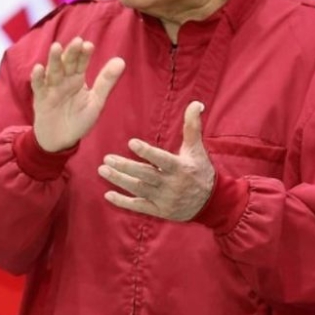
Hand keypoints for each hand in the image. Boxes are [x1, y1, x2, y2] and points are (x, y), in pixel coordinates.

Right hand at [31, 37, 124, 151]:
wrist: (61, 140)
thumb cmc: (79, 120)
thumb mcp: (96, 101)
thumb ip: (106, 81)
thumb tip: (121, 60)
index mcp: (77, 79)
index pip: (81, 63)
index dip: (84, 54)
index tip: (89, 45)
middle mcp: (63, 80)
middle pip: (67, 63)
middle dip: (71, 52)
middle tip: (77, 41)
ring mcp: (51, 88)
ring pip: (52, 71)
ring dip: (54, 60)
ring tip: (56, 47)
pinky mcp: (40, 99)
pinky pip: (38, 86)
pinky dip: (38, 78)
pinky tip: (39, 68)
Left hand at [98, 101, 214, 220]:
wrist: (212, 202)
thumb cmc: (200, 170)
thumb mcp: (197, 149)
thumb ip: (192, 126)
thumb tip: (195, 103)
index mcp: (180, 168)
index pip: (162, 159)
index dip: (147, 152)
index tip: (131, 143)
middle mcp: (172, 184)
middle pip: (145, 175)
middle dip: (125, 167)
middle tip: (106, 158)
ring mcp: (165, 199)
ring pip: (139, 189)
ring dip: (119, 180)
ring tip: (102, 170)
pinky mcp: (159, 210)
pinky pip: (139, 206)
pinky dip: (123, 202)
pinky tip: (107, 194)